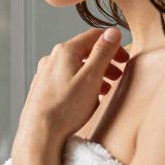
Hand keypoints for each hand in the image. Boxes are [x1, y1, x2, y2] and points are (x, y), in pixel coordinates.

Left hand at [17, 27, 129, 147]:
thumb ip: (103, 53)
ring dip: (94, 73)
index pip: (94, 36)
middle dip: (105, 61)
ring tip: (106, 89)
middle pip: (84, 51)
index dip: (113, 44)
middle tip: (118, 75)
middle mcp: (51, 59)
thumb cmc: (66, 108)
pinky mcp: (43, 88)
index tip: (124, 59)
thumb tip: (112, 31)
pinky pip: (66, 79)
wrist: (39, 133)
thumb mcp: (91, 77)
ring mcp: (45, 74)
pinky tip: (88, 98)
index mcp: (64, 51)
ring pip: (75, 66)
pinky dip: (81, 83)